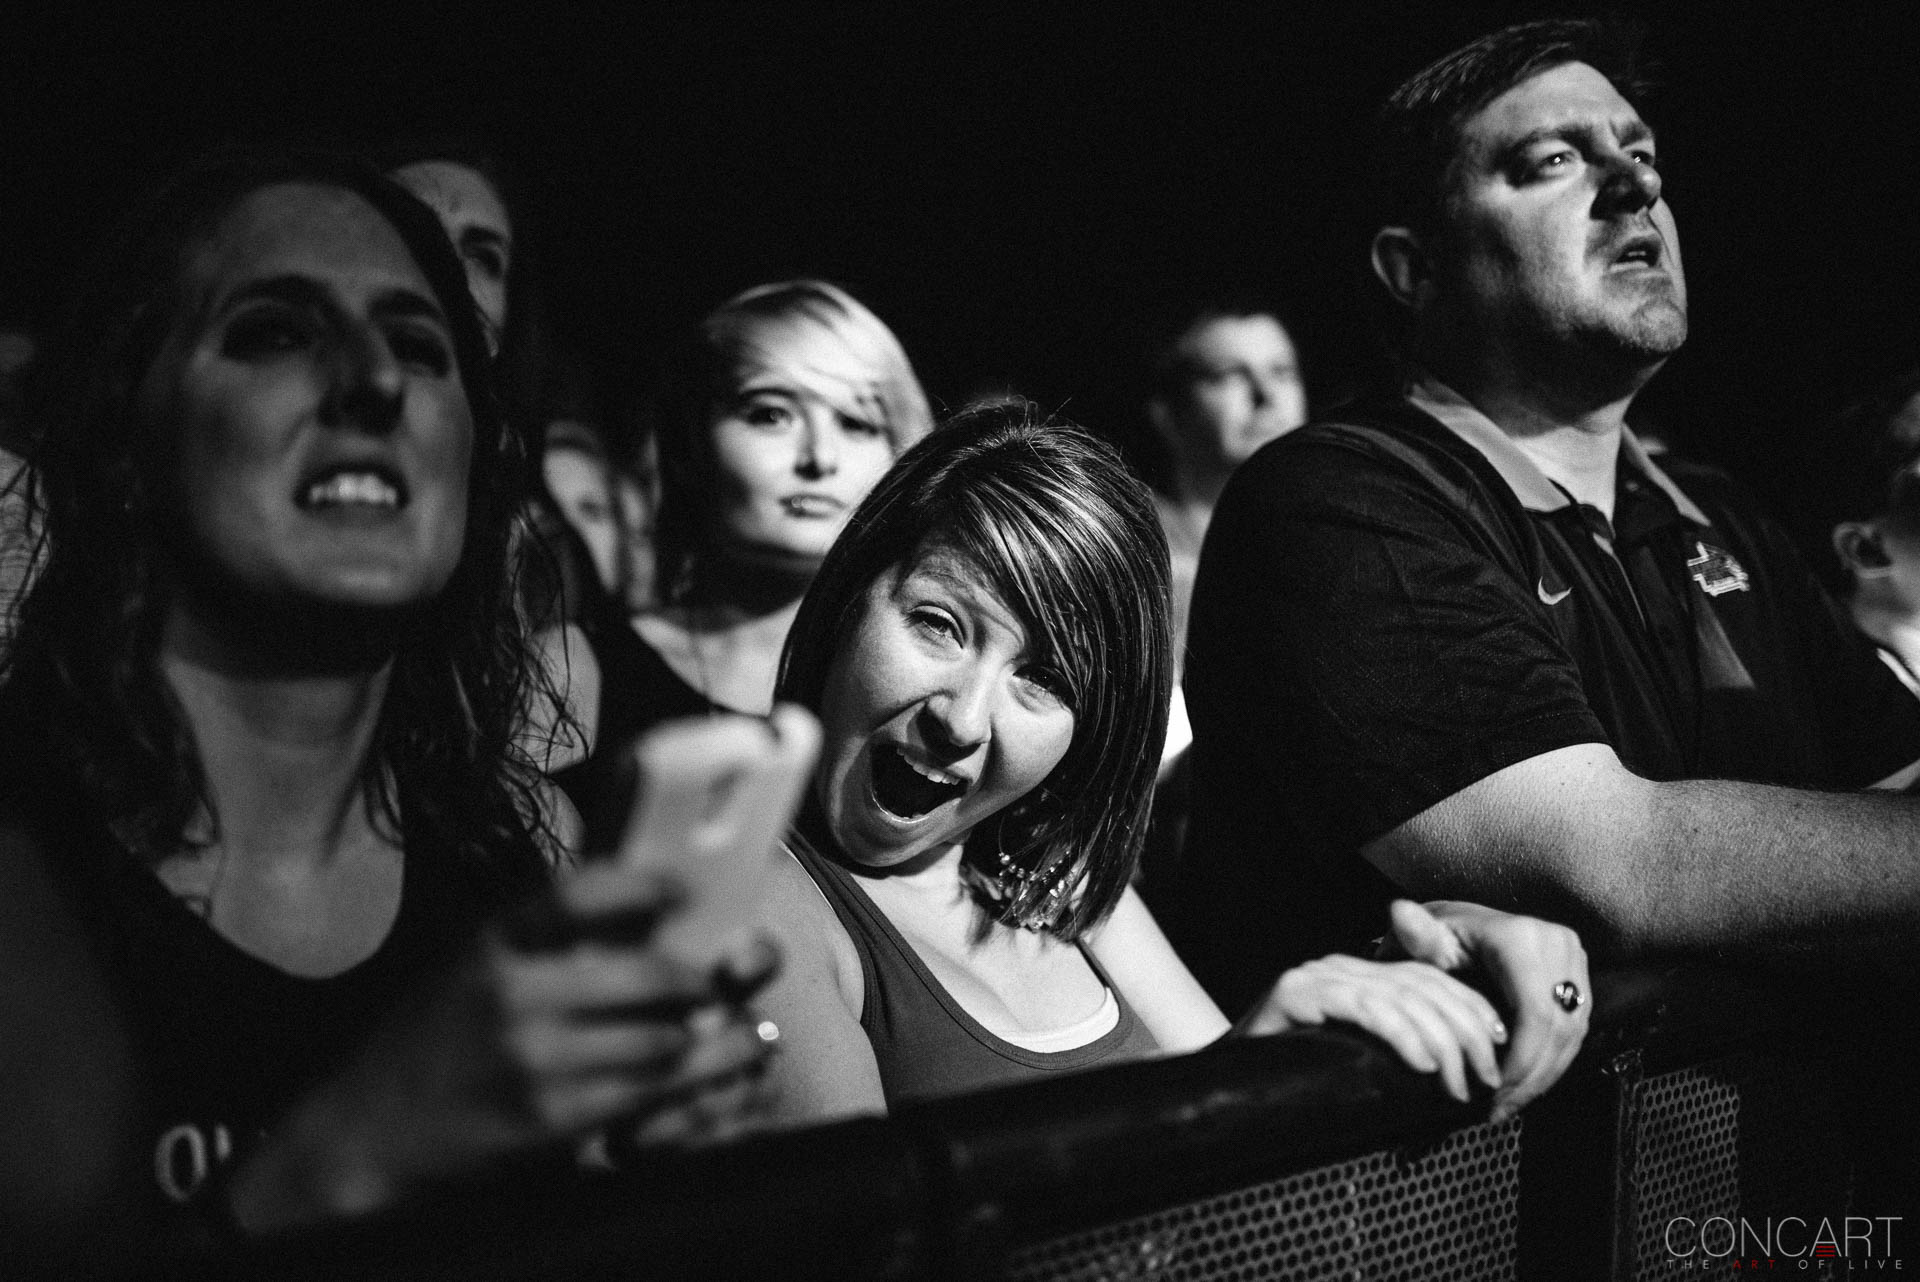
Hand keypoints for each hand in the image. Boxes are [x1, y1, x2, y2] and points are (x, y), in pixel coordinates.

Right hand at [228, 871, 778, 1228]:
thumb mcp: (475, 965)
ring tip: (738, 1028)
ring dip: (713, 1036)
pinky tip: (719, 1070)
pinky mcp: (549, 1119)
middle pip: (647, 973)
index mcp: (494, 940)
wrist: (370, 1136)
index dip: (644, 884)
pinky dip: (694, 1082)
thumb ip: (548, 938)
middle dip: (705, 977)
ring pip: (661, 1042)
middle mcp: (513, 992)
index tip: (686, 886)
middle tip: (731, 974)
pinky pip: (646, 1095)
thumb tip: (647, 909)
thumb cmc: (436, 1040)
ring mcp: (533, 1059)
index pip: (578, 891)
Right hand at [1244, 954, 1507, 1104]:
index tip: (1498, 1045)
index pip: (1428, 977)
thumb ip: (1398, 1046)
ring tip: (1458, 1084)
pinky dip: (1401, 1035)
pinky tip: (1423, 1065)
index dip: (1469, 1007)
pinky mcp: (1295, 993)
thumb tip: (1458, 1061)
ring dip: (1441, 1043)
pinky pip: (1364, 1007)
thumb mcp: (1361, 1059)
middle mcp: (1339, 965)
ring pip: (1399, 996)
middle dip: (1464, 1031)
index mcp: (1358, 973)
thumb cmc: (1296, 1082)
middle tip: (1484, 1077)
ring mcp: (1316, 976)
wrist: (1225, 1088)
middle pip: (1421, 984)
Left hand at [1382, 899, 1589, 1120]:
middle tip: (1500, 1109)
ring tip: (1508, 1105)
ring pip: (1571, 1034)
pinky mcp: (1579, 977)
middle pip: (1558, 1029)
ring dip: (1543, 1076)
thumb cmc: (1439, 935)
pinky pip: (1574, 1029)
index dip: (1521, 1060)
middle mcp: (1556, 945)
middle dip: (1531, 1077)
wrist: (1464, 926)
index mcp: (1521, 937)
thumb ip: (1415, 933)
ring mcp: (1573, 960)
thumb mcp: (1425, 936)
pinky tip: (1524, 1085)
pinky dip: (1551, 1061)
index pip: (1535, 1013)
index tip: (1494, 1091)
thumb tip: (1400, 913)